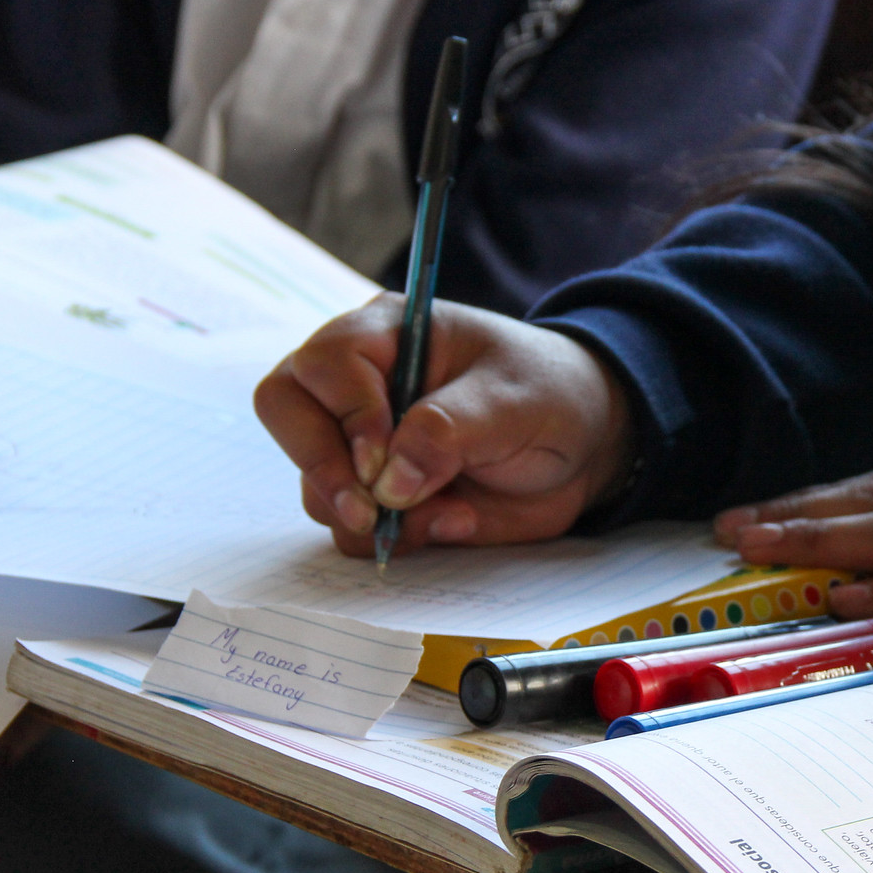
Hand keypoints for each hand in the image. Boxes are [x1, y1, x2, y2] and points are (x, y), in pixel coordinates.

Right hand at [254, 296, 632, 557]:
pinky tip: (455, 522)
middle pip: (286, 414)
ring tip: (452, 512)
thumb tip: (388, 481)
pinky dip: (395, 538)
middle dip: (324, 469)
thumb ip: (449, 431)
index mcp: (388, 334)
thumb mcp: (513, 402)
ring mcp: (362, 444)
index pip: (324, 364)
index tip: (384, 461)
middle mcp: (357, 386)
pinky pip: (351, 528)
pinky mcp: (380, 496)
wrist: (586, 445)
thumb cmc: (549, 396)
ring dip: (374, 515)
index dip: (347, 415)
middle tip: (372, 511)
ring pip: (315, 486)